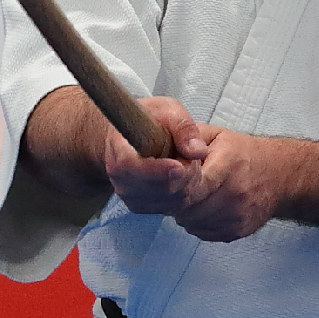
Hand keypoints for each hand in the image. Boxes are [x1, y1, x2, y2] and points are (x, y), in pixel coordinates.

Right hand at [103, 96, 208, 216]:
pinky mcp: (139, 205)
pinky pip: (170, 208)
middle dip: (185, 175)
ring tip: (186, 163)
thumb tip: (199, 151)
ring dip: (187, 185)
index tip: (179, 166)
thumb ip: (183, 127)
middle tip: (191, 156)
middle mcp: (120, 178)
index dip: (157, 170)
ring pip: (168, 201)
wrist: (127, 135)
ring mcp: (128, 195)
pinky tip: (182, 177)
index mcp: (120, 150)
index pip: (132, 167)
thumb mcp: (167, 110)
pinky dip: (183, 195)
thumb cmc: (148, 119)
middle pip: (158, 188)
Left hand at [166, 127, 287, 241]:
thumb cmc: (242, 153)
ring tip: (189, 198)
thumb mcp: (216, 135)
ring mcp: (238, 214)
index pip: (193, 185)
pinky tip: (201, 209)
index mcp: (228, 164)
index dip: (175, 186)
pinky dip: (197, 223)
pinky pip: (204, 233)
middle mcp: (235, 192)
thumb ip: (188, 139)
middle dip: (176, 200)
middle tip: (174, 191)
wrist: (280, 175)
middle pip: (190, 207)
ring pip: (194, 222)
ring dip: (185, 213)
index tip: (167, 182)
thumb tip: (164, 148)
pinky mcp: (239, 230)